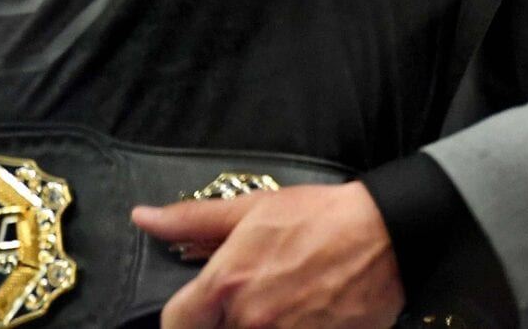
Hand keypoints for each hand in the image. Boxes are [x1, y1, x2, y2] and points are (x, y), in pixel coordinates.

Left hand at [133, 183, 404, 328]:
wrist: (385, 237)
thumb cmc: (314, 218)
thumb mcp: (249, 211)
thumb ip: (191, 221)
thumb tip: (143, 219)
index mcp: (228, 284)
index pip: (176, 323)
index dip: (179, 321)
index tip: (191, 315)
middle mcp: (251, 321)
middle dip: (216, 324)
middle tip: (234, 308)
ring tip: (271, 309)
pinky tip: (296, 318)